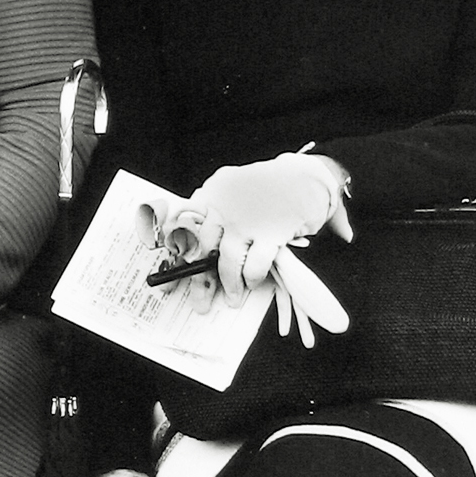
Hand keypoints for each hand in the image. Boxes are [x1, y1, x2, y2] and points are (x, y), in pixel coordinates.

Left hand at [168, 153, 352, 306]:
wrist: (308, 175)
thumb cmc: (267, 186)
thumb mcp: (230, 188)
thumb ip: (210, 211)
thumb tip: (186, 244)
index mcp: (211, 194)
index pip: (180, 226)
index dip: (172, 255)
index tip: (167, 279)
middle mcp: (224, 207)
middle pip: (202, 251)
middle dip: (199, 282)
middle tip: (199, 301)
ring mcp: (247, 221)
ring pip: (227, 263)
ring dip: (229, 286)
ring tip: (231, 299)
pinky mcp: (271, 233)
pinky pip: (255, 266)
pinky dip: (252, 279)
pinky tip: (252, 283)